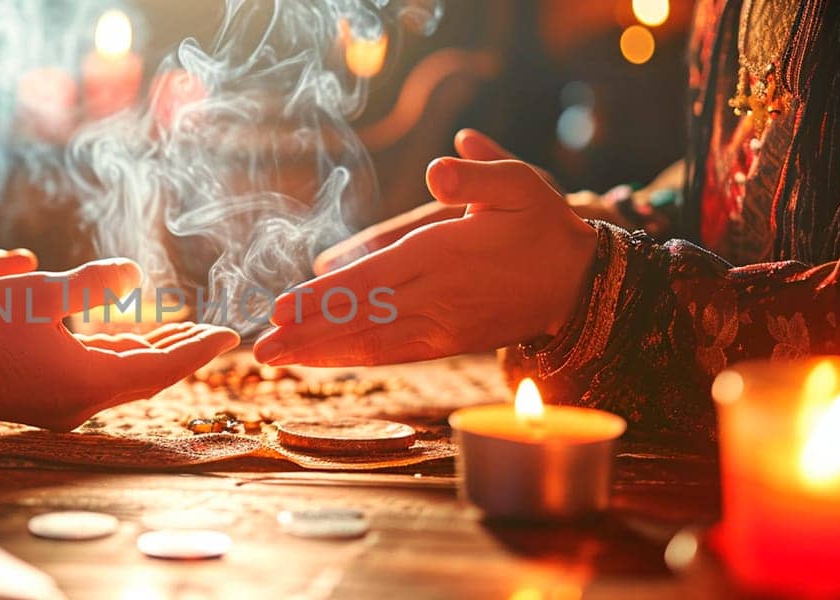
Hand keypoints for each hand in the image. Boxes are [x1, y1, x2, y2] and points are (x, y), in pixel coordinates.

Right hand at [0, 258, 239, 429]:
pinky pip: (91, 378)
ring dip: (150, 353)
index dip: (200, 348)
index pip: (162, 367)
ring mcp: (58, 407)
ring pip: (119, 377)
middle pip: (146, 376)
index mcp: (88, 382)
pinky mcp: (40, 401)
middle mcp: (79, 404)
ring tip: (183, 330)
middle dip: (183, 350)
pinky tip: (127, 337)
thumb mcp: (43, 292)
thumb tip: (134, 276)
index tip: (231, 334)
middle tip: (217, 331)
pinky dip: (115, 357)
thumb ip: (95, 283)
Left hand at [252, 156, 596, 366]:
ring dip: (320, 352)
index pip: (370, 280)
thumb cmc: (543, 227)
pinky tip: (322, 359)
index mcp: (444, 256)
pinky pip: (391, 353)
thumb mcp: (521, 186)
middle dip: (306, 334)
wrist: (578, 285)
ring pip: (370, 343)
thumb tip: (441, 165)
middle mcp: (436, 298)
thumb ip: (480, 173)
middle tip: (260, 349)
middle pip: (359, 318)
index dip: (323, 297)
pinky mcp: (446, 343)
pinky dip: (352, 357)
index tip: (282, 307)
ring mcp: (440, 326)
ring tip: (277, 358)